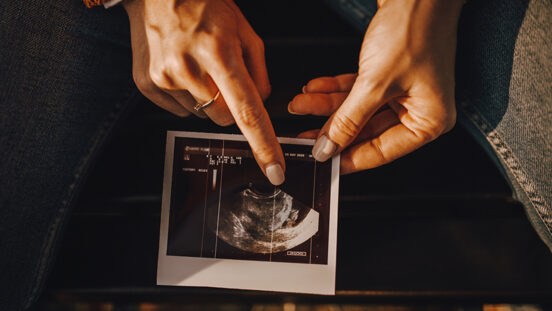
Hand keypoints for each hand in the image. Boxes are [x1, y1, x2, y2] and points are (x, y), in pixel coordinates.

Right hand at [124, 0, 284, 184]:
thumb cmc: (204, 4)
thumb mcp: (244, 30)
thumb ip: (259, 71)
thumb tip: (262, 103)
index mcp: (219, 51)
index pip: (247, 110)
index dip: (264, 144)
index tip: (274, 171)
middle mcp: (188, 68)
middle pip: (224, 119)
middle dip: (231, 106)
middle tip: (222, 76)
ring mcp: (164, 78)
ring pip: (201, 115)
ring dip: (207, 99)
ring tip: (198, 65)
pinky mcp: (147, 85)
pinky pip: (179, 110)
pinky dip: (186, 96)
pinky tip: (182, 70)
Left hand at [288, 0, 463, 173]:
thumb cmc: (414, 28)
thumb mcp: (376, 83)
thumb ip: (349, 120)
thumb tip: (328, 148)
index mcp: (428, 120)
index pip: (381, 152)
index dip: (348, 158)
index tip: (322, 162)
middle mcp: (417, 109)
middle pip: (366, 131)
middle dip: (331, 130)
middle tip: (304, 137)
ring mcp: (402, 91)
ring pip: (357, 110)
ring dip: (326, 107)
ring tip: (300, 106)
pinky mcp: (388, 75)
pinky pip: (356, 91)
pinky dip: (334, 90)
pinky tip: (313, 90)